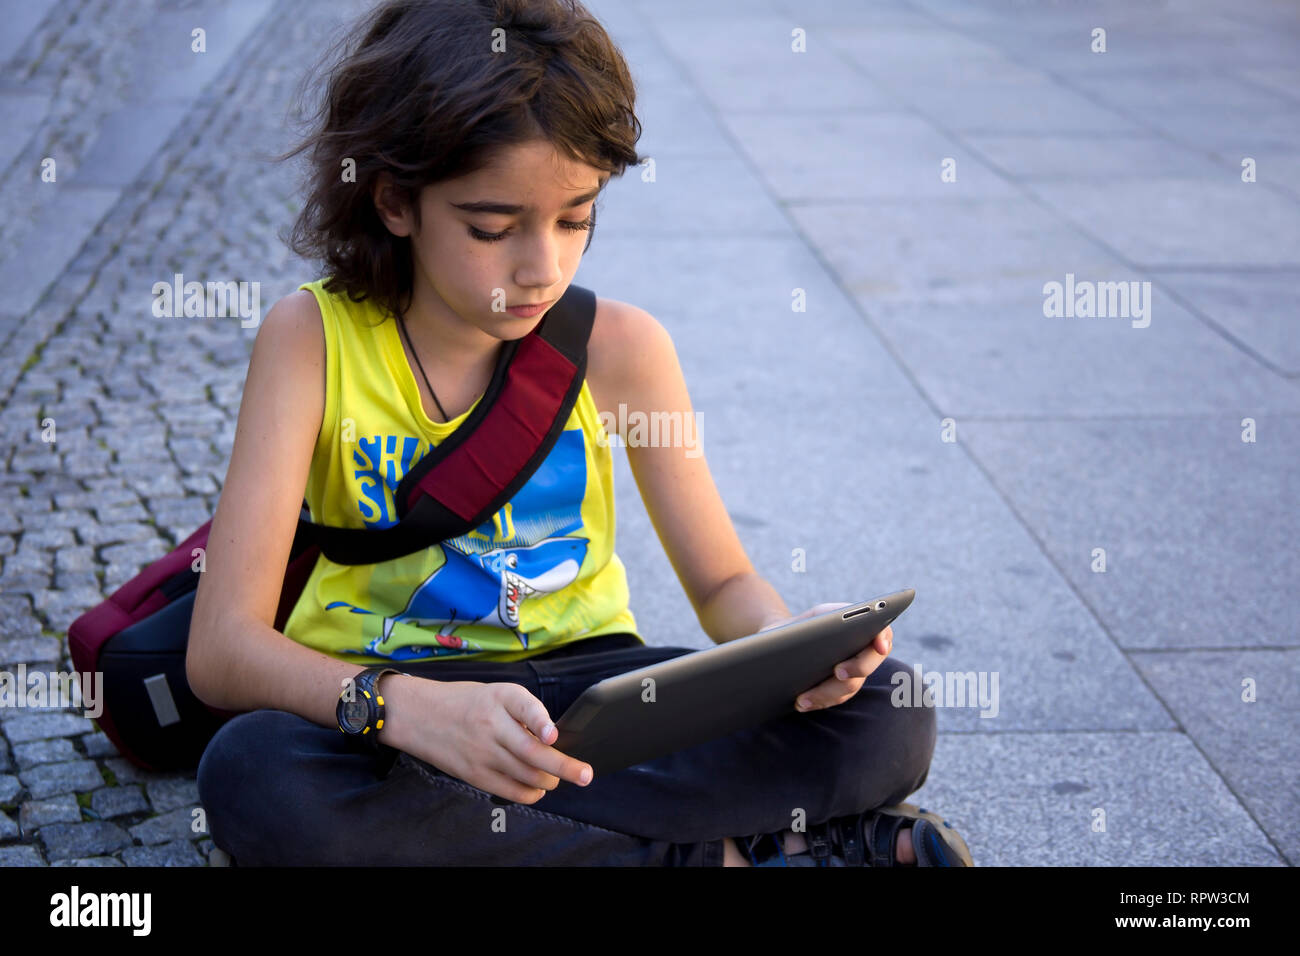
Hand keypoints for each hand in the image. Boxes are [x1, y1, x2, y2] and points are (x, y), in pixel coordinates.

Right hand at [381, 676, 593, 803]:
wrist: (421, 715)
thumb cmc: (467, 703)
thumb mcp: (497, 693)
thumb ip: (525, 712)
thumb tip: (554, 740)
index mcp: (499, 698)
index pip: (524, 707)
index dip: (541, 722)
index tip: (552, 735)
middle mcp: (491, 725)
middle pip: (532, 752)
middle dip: (564, 767)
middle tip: (585, 774)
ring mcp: (481, 753)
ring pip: (526, 775)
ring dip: (550, 780)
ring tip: (558, 777)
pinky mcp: (474, 774)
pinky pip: (510, 790)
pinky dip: (531, 792)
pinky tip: (538, 787)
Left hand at [758, 602, 893, 712]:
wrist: (787, 641)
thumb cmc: (808, 623)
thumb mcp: (820, 615)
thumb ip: (834, 617)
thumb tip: (837, 627)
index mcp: (865, 631)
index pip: (883, 634)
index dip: (883, 640)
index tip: (879, 646)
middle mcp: (864, 656)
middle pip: (867, 666)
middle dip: (855, 668)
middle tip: (838, 671)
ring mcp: (853, 676)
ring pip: (848, 688)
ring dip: (826, 693)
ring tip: (803, 697)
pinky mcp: (838, 691)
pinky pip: (833, 700)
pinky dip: (817, 702)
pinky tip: (800, 704)